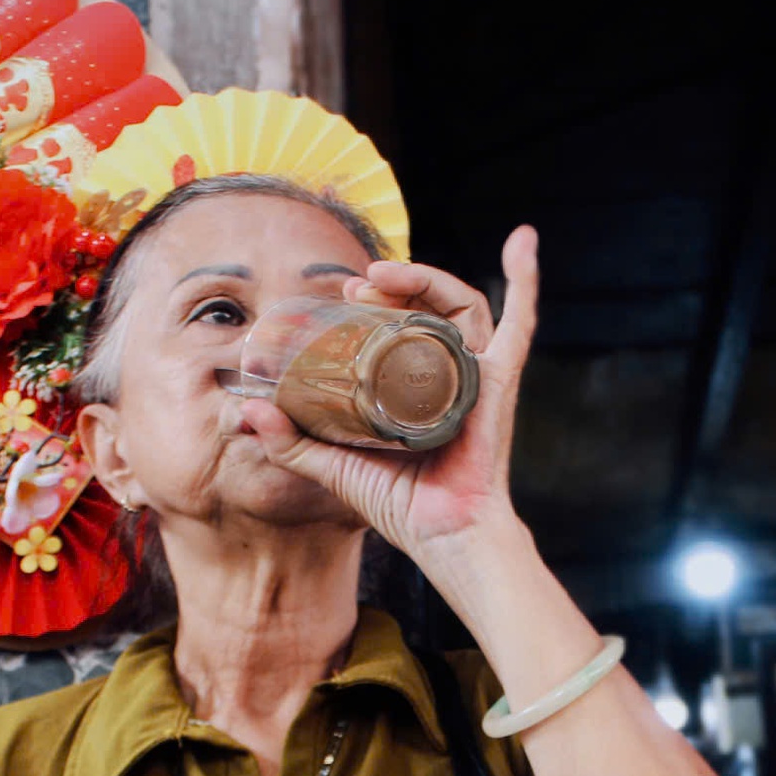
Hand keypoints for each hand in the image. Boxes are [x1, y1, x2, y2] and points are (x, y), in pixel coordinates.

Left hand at [239, 225, 539, 564]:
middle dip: (393, 283)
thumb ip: (292, 442)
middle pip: (427, 305)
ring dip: (425, 276)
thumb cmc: (401, 506)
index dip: (375, 300)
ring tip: (386, 272)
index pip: (401, 323)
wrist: (443, 536)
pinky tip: (524, 240)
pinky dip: (527, 281)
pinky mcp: (498, 381)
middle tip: (353, 286)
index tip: (342, 293)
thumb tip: (247, 411)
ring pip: (459, 304)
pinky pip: (521, 324)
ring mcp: (477, 372)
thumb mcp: (335, 467)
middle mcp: (449, 370)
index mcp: (416, 383)